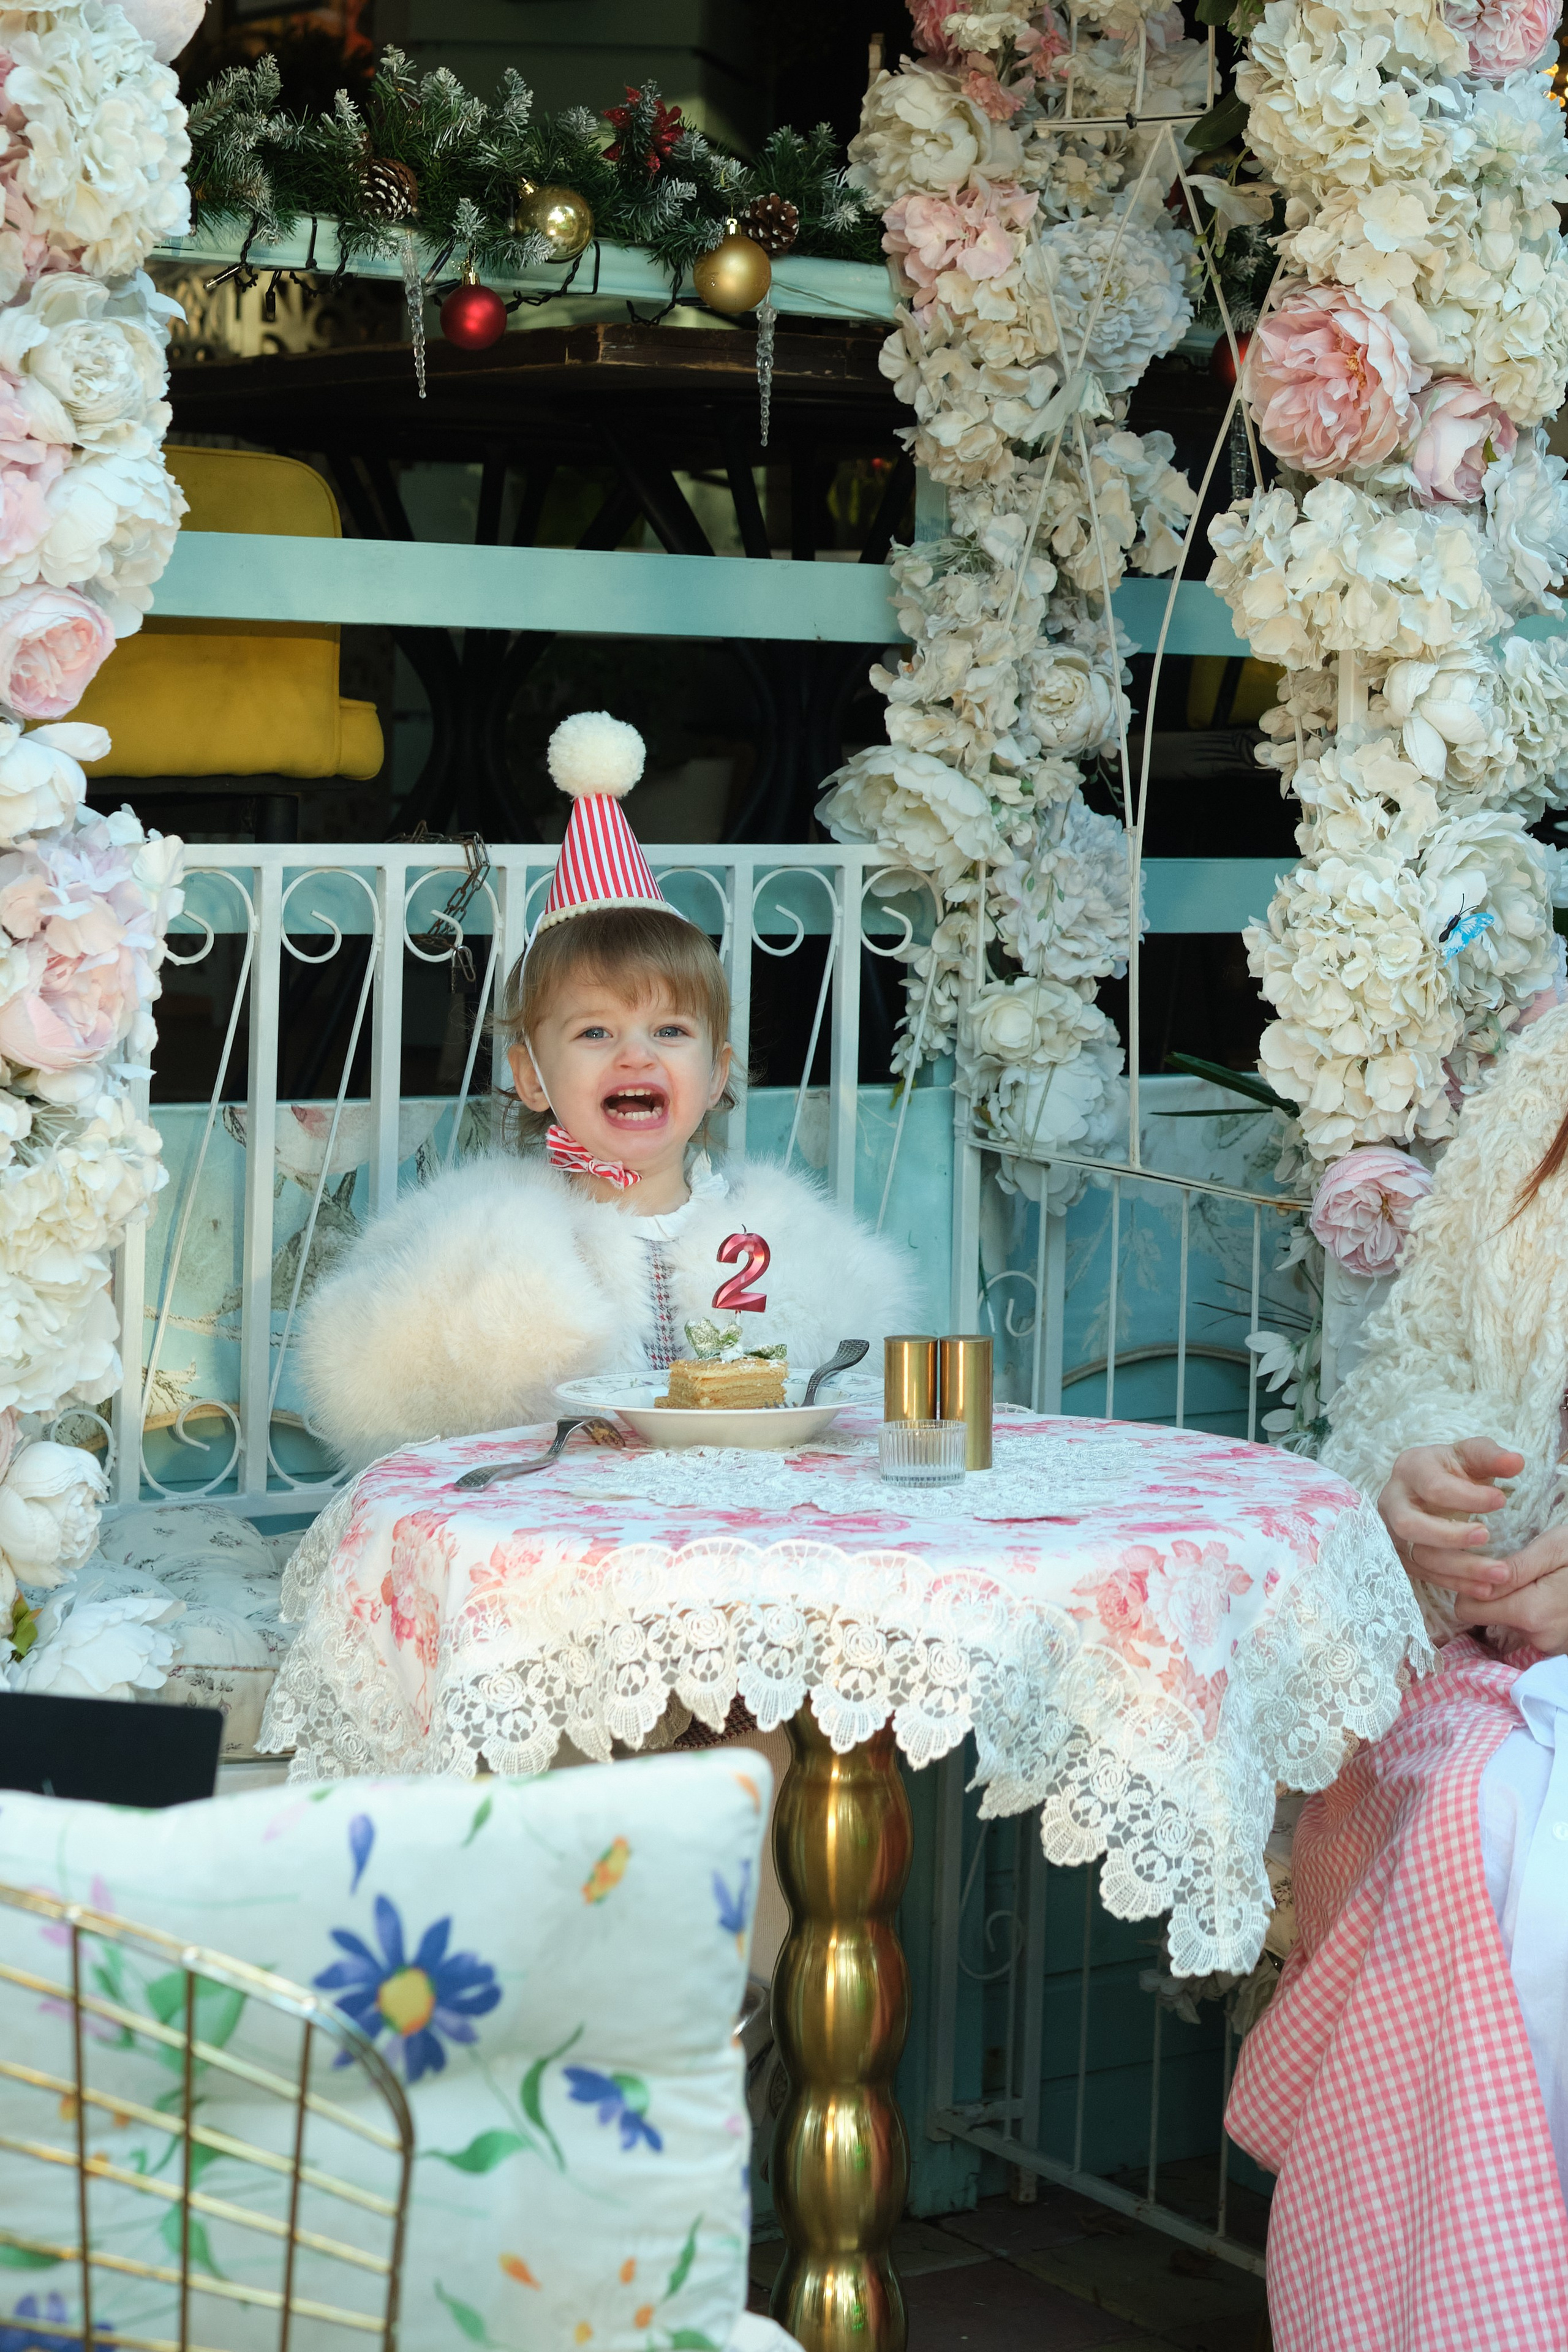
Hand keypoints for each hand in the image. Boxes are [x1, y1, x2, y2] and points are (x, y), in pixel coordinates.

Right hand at [1377, 1439, 1525, 1601]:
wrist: (1432, 1485)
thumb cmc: (1454, 1469)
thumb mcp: (1472, 1455)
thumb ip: (1492, 1457)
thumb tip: (1516, 1462)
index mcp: (1410, 1468)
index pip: (1433, 1486)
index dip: (1467, 1497)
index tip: (1502, 1501)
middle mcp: (1393, 1500)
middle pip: (1409, 1525)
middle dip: (1449, 1536)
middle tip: (1487, 1536)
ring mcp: (1392, 1531)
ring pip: (1418, 1556)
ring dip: (1460, 1568)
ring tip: (1499, 1573)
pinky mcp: (1401, 1555)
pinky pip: (1424, 1575)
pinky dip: (1455, 1584)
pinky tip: (1485, 1588)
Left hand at [1455, 1536, 1567, 1653]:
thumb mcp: (1554, 1548)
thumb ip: (1514, 1569)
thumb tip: (1473, 1582)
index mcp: (1530, 1613)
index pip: (1468, 1610)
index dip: (1468, 1587)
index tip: (1480, 1568)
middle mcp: (1537, 1637)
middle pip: (1489, 1615)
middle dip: (1495, 1592)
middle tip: (1517, 1567)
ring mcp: (1551, 1645)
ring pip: (1511, 1620)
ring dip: (1517, 1600)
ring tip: (1541, 1578)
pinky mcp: (1560, 1646)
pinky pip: (1532, 1627)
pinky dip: (1534, 1610)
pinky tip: (1551, 1593)